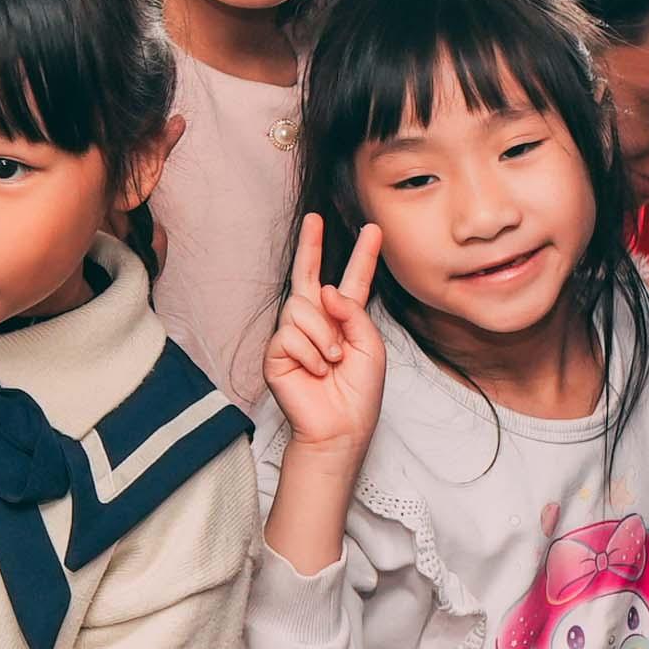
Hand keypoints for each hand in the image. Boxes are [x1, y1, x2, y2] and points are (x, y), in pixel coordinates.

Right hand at [267, 216, 387, 456]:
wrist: (340, 429)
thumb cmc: (358, 394)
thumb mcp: (370, 347)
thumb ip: (353, 313)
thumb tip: (325, 290)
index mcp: (345, 320)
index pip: (353, 281)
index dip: (363, 255)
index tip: (373, 230)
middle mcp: (317, 322)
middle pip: (310, 276)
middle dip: (311, 246)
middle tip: (314, 219)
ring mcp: (294, 335)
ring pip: (302, 309)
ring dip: (323, 337)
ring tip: (332, 363)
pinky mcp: (276, 352)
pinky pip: (290, 335)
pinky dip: (310, 354)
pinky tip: (315, 372)